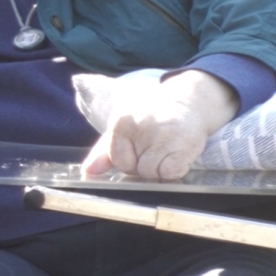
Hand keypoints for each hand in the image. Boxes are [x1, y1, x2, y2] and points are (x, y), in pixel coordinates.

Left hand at [82, 70, 237, 179]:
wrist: (187, 102)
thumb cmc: (151, 118)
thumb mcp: (124, 128)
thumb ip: (103, 152)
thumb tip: (87, 173)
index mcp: (121, 122)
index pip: (117, 160)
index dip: (129, 161)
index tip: (139, 149)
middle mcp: (141, 126)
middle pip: (134, 169)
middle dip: (144, 164)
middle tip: (155, 146)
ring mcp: (163, 135)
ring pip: (151, 174)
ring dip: (159, 168)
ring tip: (166, 149)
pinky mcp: (184, 144)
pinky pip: (171, 173)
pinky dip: (175, 169)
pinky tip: (177, 153)